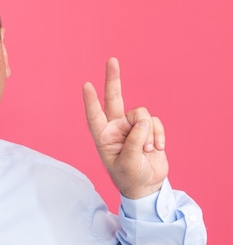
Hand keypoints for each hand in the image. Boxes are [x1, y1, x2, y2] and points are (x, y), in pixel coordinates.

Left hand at [82, 58, 167, 198]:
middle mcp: (116, 127)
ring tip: (146, 151)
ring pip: (141, 114)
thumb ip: (134, 142)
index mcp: (103, 137)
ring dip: (147, 134)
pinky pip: (155, 122)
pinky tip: (156, 149)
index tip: (86, 85)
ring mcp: (132, 126)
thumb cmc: (130, 176)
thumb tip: (144, 122)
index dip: (91, 101)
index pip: (94, 115)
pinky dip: (158, 135)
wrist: (147, 184)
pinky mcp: (148, 128)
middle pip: (114, 98)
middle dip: (113, 79)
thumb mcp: (127, 163)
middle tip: (111, 60)